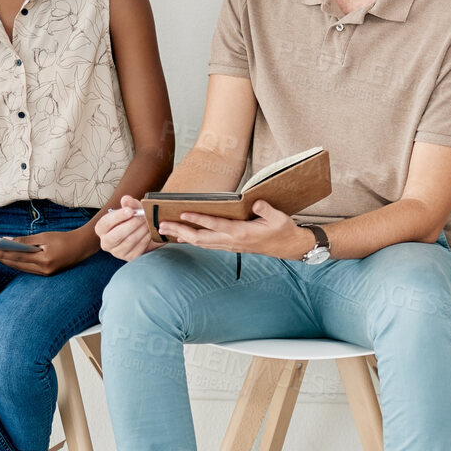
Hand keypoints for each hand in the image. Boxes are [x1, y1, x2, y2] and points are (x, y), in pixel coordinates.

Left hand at [0, 227, 94, 275]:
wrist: (83, 246)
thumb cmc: (64, 239)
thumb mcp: (45, 236)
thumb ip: (25, 240)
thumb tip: (7, 240)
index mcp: (45, 259)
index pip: (19, 257)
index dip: (3, 254)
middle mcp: (45, 269)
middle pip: (18, 265)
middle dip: (2, 259)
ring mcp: (46, 273)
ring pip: (22, 268)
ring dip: (8, 262)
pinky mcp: (47, 273)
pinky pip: (28, 269)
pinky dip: (18, 264)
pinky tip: (9, 260)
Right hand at [97, 195, 162, 260]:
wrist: (144, 232)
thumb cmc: (133, 220)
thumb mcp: (132, 209)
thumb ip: (129, 204)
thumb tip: (126, 199)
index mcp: (101, 229)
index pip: (105, 223)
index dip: (117, 217)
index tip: (130, 211)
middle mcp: (106, 242)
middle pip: (116, 235)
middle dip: (132, 224)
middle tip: (144, 216)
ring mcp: (117, 252)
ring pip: (129, 241)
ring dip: (141, 230)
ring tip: (148, 222)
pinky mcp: (129, 258)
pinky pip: (138, 248)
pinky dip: (146, 238)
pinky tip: (150, 232)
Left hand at [156, 199, 310, 258]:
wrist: (288, 246)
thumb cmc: (282, 230)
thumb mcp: (279, 217)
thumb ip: (265, 210)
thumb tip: (255, 203)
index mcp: (242, 233)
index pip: (216, 225)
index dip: (199, 219)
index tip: (183, 214)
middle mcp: (232, 241)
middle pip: (200, 238)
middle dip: (180, 231)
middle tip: (162, 225)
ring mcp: (230, 246)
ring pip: (201, 243)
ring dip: (182, 236)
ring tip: (165, 230)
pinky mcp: (230, 246)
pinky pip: (206, 245)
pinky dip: (192, 240)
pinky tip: (182, 236)